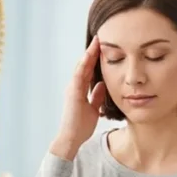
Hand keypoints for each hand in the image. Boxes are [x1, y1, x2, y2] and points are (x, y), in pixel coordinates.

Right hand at [52, 37, 106, 159]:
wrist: (72, 137)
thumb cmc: (81, 125)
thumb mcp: (94, 108)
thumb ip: (96, 96)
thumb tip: (102, 85)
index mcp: (80, 89)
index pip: (89, 70)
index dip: (95, 58)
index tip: (103, 46)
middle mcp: (75, 86)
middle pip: (85, 65)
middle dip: (92, 52)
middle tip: (101, 38)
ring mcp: (72, 89)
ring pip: (81, 67)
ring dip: (88, 54)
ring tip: (96, 42)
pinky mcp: (72, 93)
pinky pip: (78, 76)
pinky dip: (83, 66)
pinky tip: (88, 57)